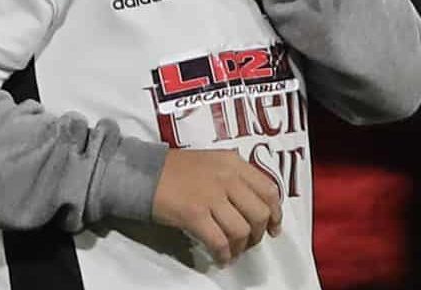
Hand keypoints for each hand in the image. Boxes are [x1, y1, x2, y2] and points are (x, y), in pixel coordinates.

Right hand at [151, 148, 282, 264]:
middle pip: (260, 212)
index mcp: (234, 163)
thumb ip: (235, 175)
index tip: (274, 227)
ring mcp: (211, 196)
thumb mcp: (213, 161)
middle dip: (259, 233)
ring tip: (234, 251)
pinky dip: (224, 254)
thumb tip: (256, 203)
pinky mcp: (195, 214)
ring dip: (241, 247)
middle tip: (251, 242)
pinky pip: (219, 241)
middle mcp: (227, 177)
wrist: (144, 173)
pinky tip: (221, 258)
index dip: (276, 212)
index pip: (269, 189)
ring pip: (241, 230)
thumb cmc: (177, 169)